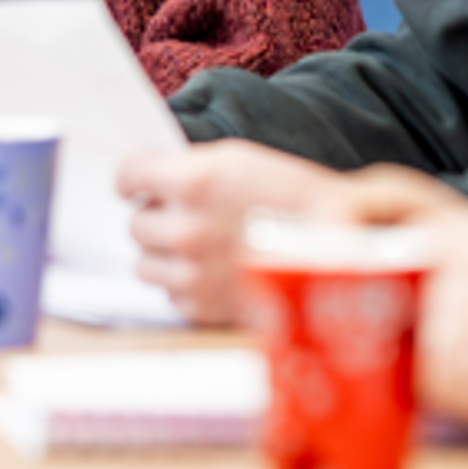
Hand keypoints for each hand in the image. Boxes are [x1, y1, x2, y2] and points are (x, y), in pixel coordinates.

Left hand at [120, 142, 351, 324]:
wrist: (339, 246)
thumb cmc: (294, 196)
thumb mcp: (239, 160)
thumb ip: (189, 168)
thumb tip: (148, 182)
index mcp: (194, 182)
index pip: (128, 175)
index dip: (133, 179)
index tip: (137, 185)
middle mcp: (187, 229)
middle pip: (136, 224)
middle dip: (157, 218)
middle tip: (185, 214)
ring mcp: (193, 273)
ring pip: (145, 263)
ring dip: (165, 254)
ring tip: (199, 245)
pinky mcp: (204, 308)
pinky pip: (170, 294)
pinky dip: (185, 285)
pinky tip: (215, 270)